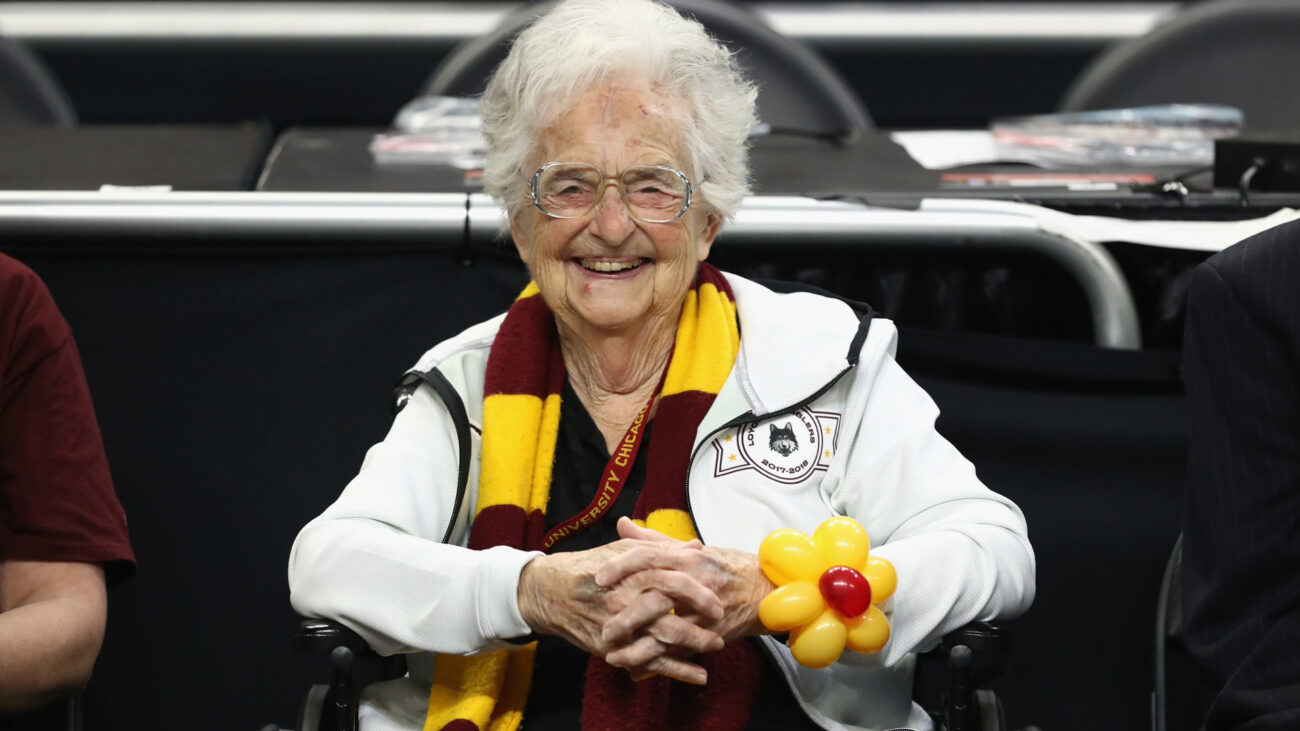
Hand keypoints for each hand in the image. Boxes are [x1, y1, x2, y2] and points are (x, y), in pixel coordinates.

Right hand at [516, 537, 723, 683]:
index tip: (717, 590)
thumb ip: (660, 549)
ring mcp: (618, 624)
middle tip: (720, 617)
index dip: (697, 585)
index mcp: (630, 570)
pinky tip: (699, 676)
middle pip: (672, 606)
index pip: (672, 576)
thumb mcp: (623, 551)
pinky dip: (676, 670)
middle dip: (701, 614)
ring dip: (695, 644)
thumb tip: (695, 547)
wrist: (549, 592)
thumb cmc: (590, 567)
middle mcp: (625, 597)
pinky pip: (649, 661)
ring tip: (716, 644)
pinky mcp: (612, 647)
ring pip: (664, 636)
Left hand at [596, 518, 774, 673]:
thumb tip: (623, 523)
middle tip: (602, 626)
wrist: (764, 590)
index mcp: (687, 558)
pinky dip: (658, 664)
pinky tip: (635, 671)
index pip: (649, 557)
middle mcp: (695, 583)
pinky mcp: (710, 635)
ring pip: (667, 633)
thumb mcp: (690, 549)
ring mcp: (704, 612)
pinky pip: (681, 652)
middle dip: (627, 616)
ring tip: (612, 654)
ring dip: (638, 648)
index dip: (622, 566)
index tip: (599, 577)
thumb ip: (653, 539)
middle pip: (656, 599)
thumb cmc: (723, 566)